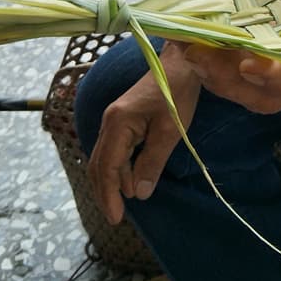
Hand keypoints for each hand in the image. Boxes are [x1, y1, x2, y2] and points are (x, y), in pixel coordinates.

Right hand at [86, 42, 200, 224]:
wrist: (181, 62)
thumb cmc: (177, 92)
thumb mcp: (169, 129)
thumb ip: (153, 161)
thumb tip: (139, 194)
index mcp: (117, 124)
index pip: (106, 167)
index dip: (109, 195)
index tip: (116, 218)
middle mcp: (110, 122)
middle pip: (99, 165)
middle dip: (106, 192)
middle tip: (116, 217)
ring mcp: (115, 120)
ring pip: (106, 158)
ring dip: (113, 181)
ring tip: (124, 204)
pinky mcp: (123, 119)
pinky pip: (115, 149)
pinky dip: (119, 168)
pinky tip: (130, 180)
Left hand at [178, 0, 280, 110]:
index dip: (279, 78)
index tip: (251, 62)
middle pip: (262, 92)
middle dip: (226, 76)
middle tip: (193, 49)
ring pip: (243, 85)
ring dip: (211, 67)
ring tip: (182, 40)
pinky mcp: (277, 55)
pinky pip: (239, 65)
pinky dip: (215, 52)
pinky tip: (192, 29)